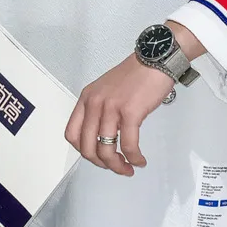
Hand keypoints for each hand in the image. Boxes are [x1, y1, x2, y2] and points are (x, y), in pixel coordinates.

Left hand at [64, 54, 174, 176]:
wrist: (155, 59)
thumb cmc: (136, 74)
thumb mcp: (107, 90)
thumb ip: (100, 110)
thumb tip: (103, 135)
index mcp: (87, 98)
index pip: (72, 134)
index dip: (83, 151)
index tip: (96, 156)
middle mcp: (94, 103)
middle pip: (87, 147)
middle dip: (101, 163)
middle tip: (114, 166)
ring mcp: (111, 107)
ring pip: (106, 150)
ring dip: (117, 166)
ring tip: (128, 167)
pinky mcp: (130, 112)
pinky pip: (128, 145)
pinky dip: (134, 157)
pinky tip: (139, 160)